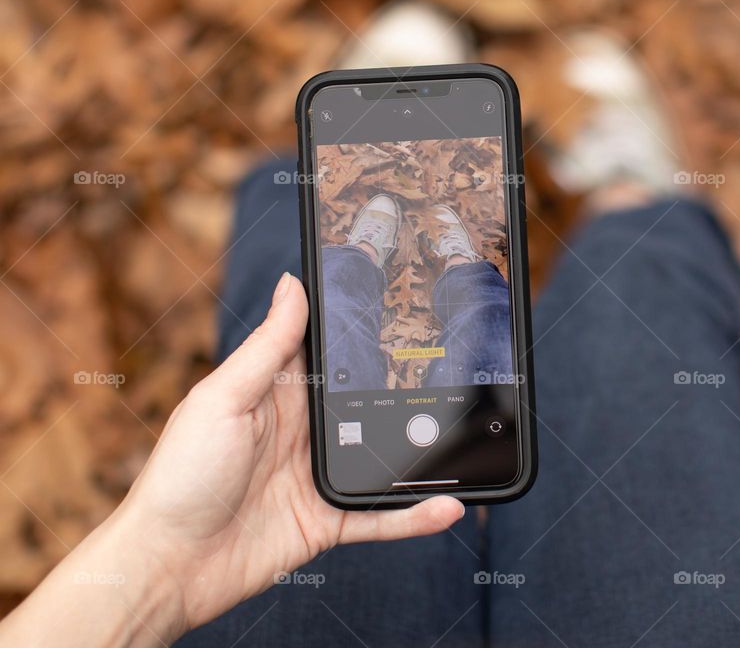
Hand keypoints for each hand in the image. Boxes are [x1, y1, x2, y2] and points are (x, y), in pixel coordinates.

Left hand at [0, 273, 463, 646]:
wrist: (166, 566)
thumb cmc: (180, 474)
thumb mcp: (224, 397)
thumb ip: (268, 346)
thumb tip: (291, 282)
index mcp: (278, 393)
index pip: (330, 354)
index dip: (363, 330)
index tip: (406, 304)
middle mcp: (303, 431)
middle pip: (367, 402)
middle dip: (408, 388)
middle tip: (458, 368)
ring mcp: (317, 476)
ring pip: (382, 458)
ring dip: (421, 454)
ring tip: (464, 439)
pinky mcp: (327, 520)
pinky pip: (379, 515)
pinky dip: (413, 514)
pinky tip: (447, 505)